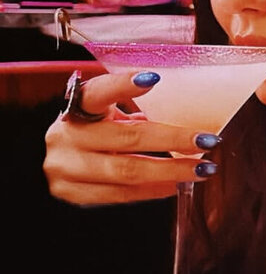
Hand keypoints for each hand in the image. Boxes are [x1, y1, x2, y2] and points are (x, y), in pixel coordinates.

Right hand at [44, 70, 220, 205]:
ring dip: (171, 171)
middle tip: (208, 141)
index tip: (153, 78)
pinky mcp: (72, 193)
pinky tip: (176, 185)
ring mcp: (67, 167)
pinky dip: (153, 190)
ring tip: (202, 170)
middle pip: (127, 138)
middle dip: (174, 140)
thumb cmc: (90, 132)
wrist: (50, 164)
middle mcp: (68, 135)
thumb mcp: (104, 114)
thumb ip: (133, 113)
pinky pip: (121, 194)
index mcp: (76, 107)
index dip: (123, 85)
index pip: (98, 92)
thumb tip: (186, 118)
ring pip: (127, 172)